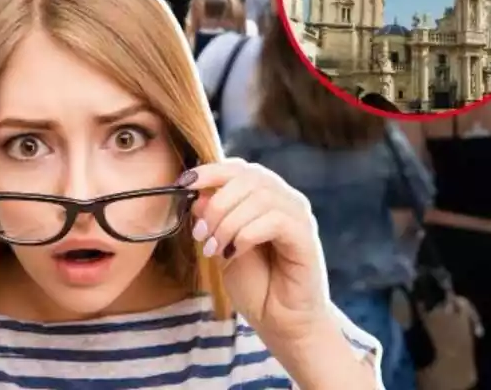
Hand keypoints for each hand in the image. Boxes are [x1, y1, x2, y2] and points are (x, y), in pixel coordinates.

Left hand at [183, 159, 328, 343]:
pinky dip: (246, 235)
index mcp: (265, 195)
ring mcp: (299, 216)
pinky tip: (233, 254)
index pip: (238, 168)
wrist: (281, 322)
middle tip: (200, 234)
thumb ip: (213, 220)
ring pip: (260, 197)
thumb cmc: (254, 283)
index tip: (184, 184)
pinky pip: (274, 221)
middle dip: (216, 204)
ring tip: (214, 250)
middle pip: (248, 178)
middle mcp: (285, 199)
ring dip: (228, 223)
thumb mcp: (222, 246)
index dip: (210, 171)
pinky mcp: (306, 237)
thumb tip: (197, 195)